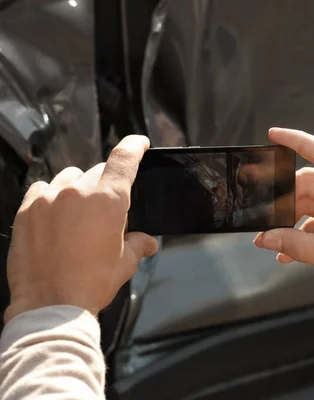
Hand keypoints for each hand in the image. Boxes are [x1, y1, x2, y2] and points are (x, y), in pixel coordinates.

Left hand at [4, 135, 157, 322]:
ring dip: (78, 190)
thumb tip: (147, 242)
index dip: (134, 146)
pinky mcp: (27, 209)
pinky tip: (56, 217)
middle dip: (106, 186)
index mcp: (109, 200)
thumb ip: (138, 244)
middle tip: (106, 212)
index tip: (138, 144)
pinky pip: (43, 189)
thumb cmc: (90, 283)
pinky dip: (52, 197)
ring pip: (70, 179)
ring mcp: (49, 198)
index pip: (125, 159)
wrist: (51, 304)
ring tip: (78, 217)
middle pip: (98, 172)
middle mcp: (78, 192)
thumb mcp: (124, 263)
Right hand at [254, 128, 313, 324]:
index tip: (275, 134)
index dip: (299, 142)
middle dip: (285, 198)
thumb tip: (267, 238)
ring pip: (312, 202)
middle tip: (260, 209)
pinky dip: (302, 233)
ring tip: (269, 236)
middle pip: (313, 183)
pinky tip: (285, 250)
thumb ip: (300, 247)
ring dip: (291, 219)